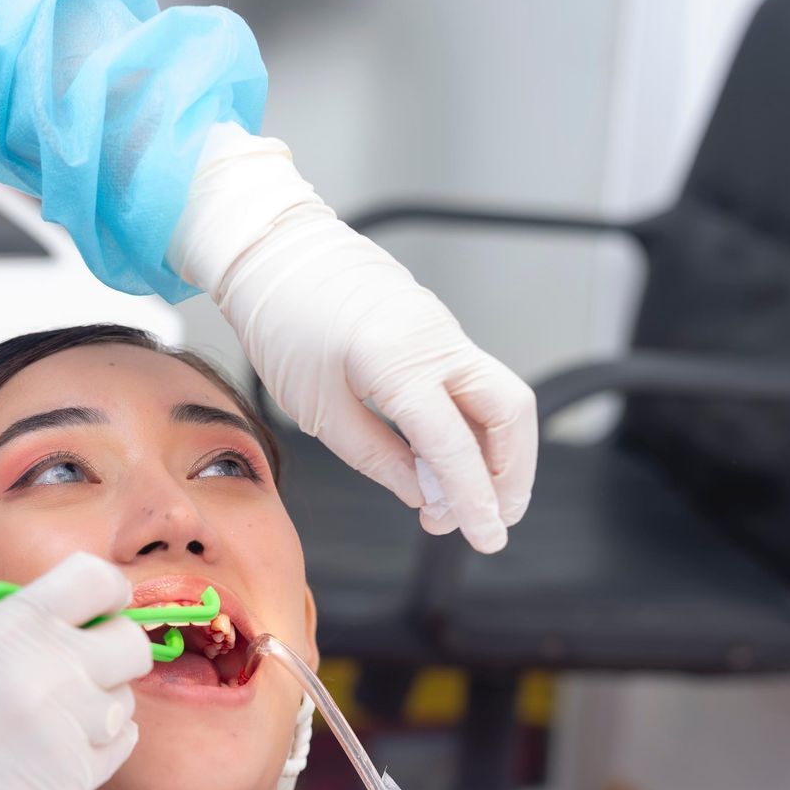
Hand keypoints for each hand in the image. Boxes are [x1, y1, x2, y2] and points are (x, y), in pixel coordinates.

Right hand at [0, 553, 151, 789]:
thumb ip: (21, 630)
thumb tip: (76, 620)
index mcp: (13, 625)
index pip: (96, 580)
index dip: (106, 593)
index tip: (102, 608)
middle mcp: (51, 667)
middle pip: (130, 641)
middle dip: (114, 650)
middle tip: (88, 665)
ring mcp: (71, 722)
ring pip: (125, 696)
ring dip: (100, 703)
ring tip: (55, 719)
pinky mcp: (82, 772)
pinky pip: (122, 739)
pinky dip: (101, 741)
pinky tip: (62, 746)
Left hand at [169, 127, 537, 552]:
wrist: (277, 252)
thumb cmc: (284, 324)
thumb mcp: (319, 409)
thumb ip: (378, 458)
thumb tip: (425, 496)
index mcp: (398, 363)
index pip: (456, 445)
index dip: (475, 499)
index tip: (486, 537)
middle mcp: (437, 342)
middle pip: (511, 414)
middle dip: (512, 475)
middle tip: (490, 522)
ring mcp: (443, 330)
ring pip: (503, 397)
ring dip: (499, 453)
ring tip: (467, 500)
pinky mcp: (438, 329)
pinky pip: (476, 382)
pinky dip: (476, 425)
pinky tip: (449, 460)